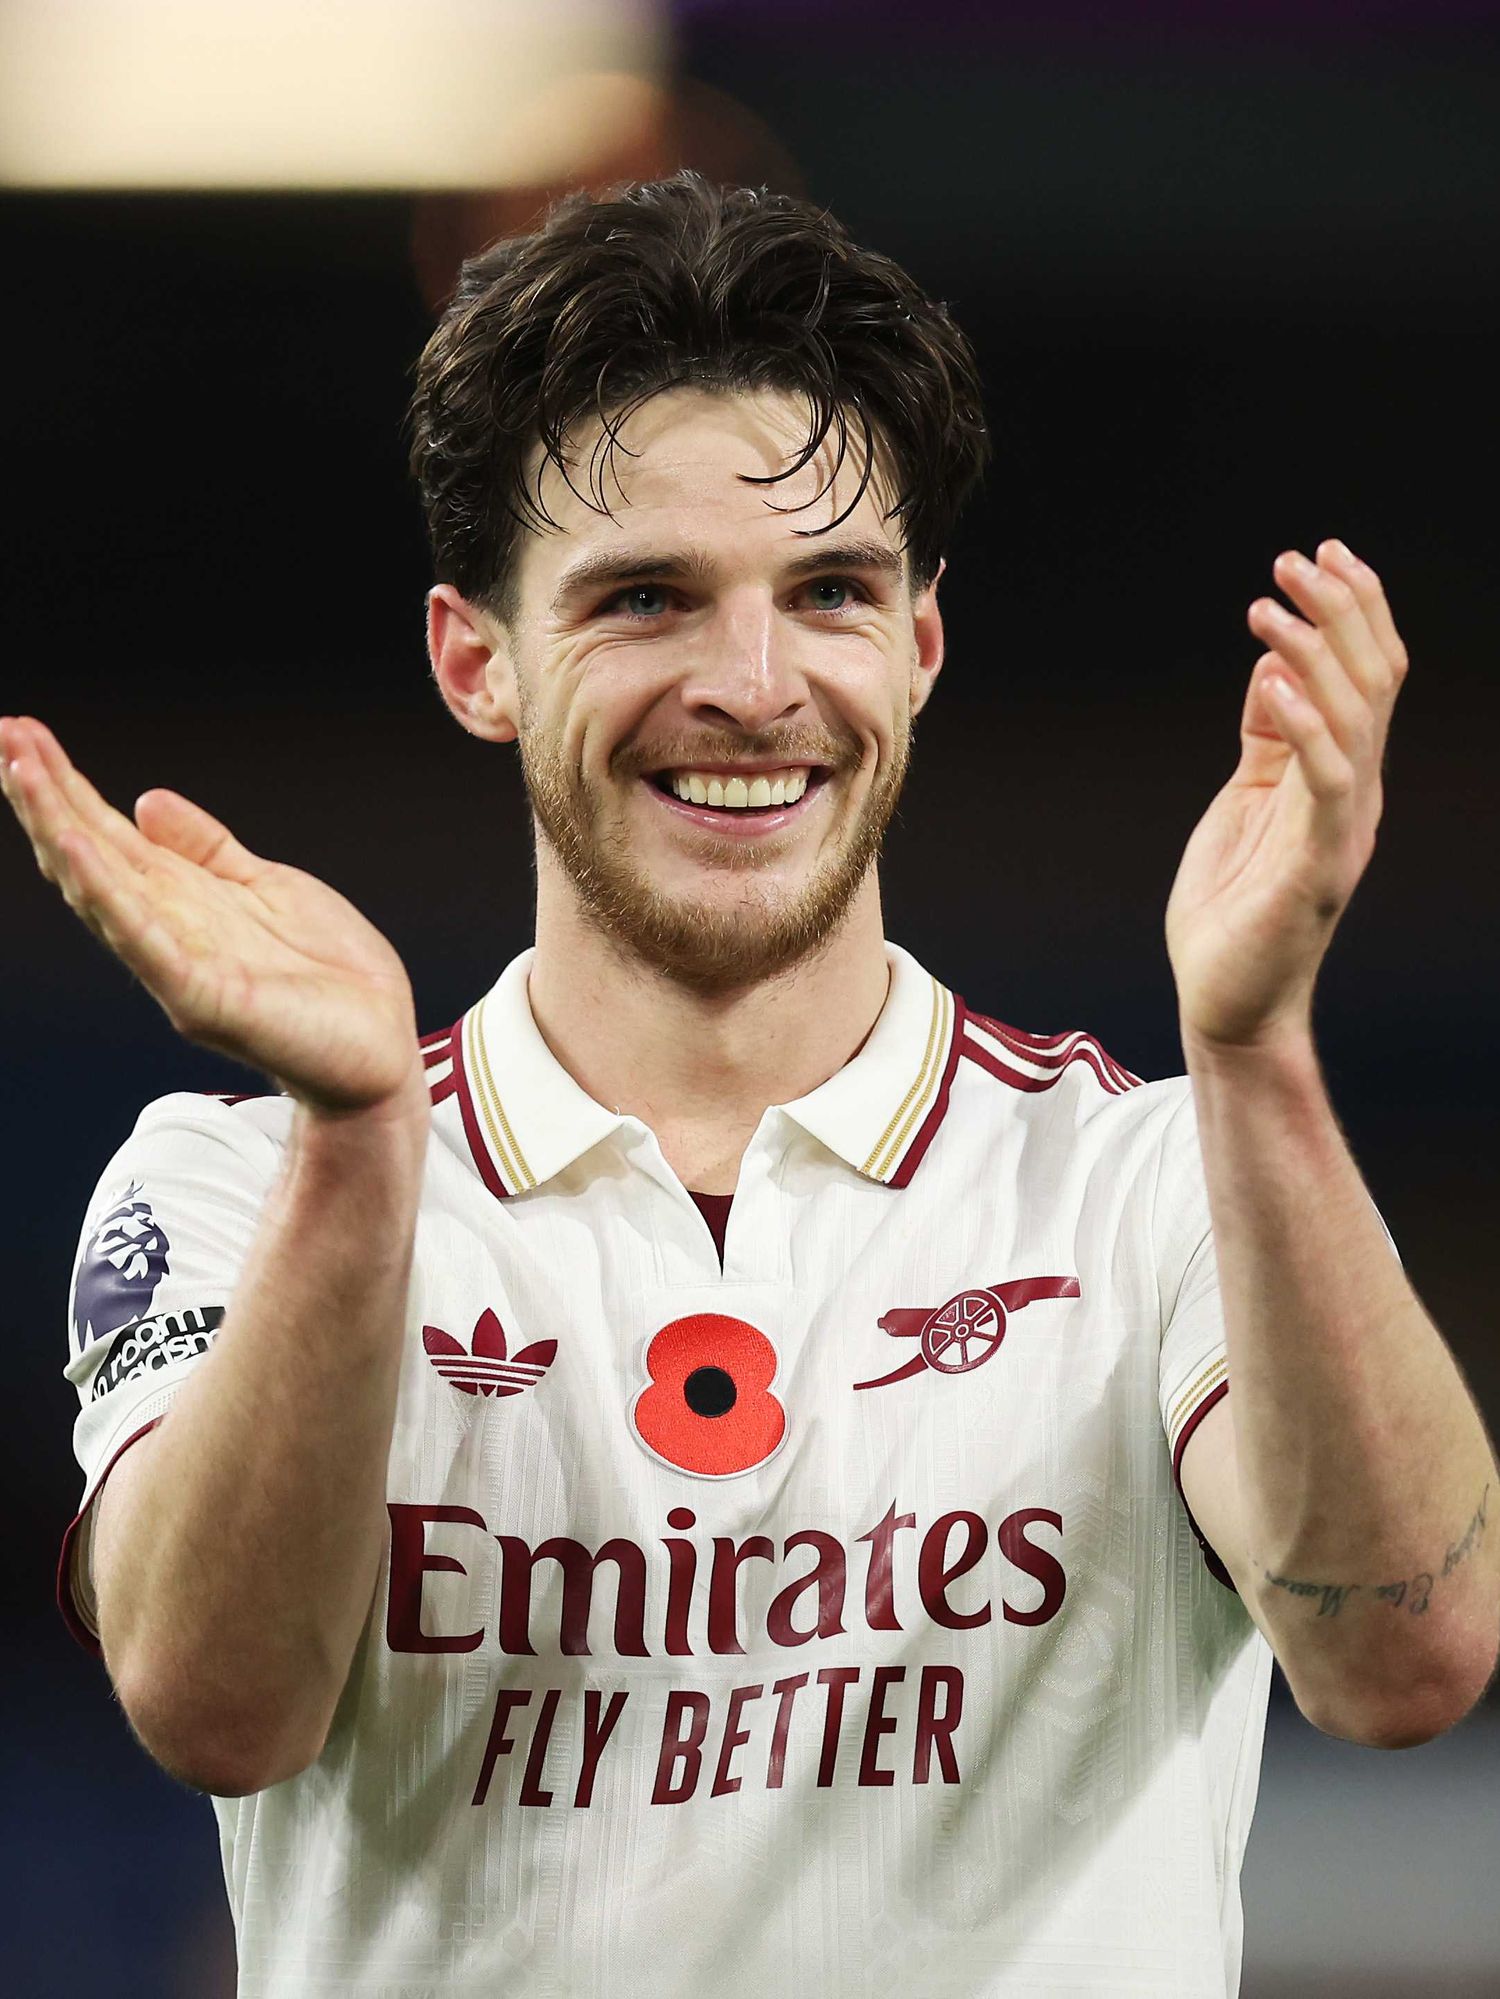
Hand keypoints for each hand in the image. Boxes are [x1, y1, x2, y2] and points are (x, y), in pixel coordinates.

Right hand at [1, 716, 423, 1114]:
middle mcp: (165, 931)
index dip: (64, 785)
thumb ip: (207, 849)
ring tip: (22, 771)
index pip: (107, 834)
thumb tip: (145, 799)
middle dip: (43, 797)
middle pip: (88, 855)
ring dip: (59, 829)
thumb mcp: (268, 887)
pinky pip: (145, 941)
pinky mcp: (203, 998)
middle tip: (3, 734)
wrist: (380, 1049)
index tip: (22, 731)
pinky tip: (75, 848)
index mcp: (181, 900)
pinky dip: (108, 894)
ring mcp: (177, 966)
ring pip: (101, 889)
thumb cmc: (330, 977)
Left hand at [1165, 541, 1408, 1051]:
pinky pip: (1326, 779)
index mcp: (1340, 776)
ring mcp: (1341, 828)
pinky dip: (1302, 723)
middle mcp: (1355, 793)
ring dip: (1313, 651)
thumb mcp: (1246, 799)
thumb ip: (1266, 738)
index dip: (1354, 609)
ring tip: (1267, 606)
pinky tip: (1268, 679)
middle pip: (1372, 680)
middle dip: (1340, 609)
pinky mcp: (1317, 864)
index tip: (1319, 553)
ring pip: (1355, 716)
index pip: (1368, 675)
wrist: (1229, 1002)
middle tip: (1294, 558)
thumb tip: (1272, 666)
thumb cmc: (1232, 908)